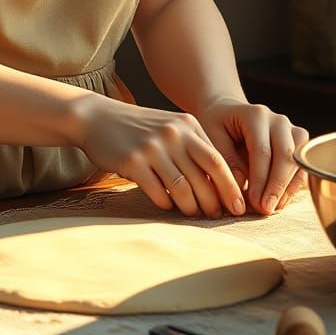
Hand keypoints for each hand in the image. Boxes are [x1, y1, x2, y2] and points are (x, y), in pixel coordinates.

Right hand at [72, 94, 247, 218]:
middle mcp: (172, 134)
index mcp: (187, 125)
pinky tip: (167, 205)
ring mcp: (152, 147)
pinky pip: (158, 192)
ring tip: (192, 213)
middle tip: (216, 216)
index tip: (238, 207)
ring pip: (183, 188)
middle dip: (214, 203)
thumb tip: (221, 185)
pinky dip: (166, 204)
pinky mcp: (132, 162)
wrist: (97, 117)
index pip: (217, 160)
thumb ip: (194, 147)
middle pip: (204, 177)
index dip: (230, 187)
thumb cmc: (138, 128)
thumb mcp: (170, 127)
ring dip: (191, 207)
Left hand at [193, 97, 308, 214]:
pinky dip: (293, 185)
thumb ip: (225, 158)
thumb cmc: (216, 123)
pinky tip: (280, 200)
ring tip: (273, 208)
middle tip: (266, 209)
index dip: (260, 179)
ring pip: (299, 161)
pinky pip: (302, 165)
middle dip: (277, 186)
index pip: (262, 150)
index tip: (254, 202)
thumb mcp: (211, 135)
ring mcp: (290, 130)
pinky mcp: (297, 143)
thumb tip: (241, 185)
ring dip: (288, 187)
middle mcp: (278, 120)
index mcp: (255, 115)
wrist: (227, 111)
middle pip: (286, 155)